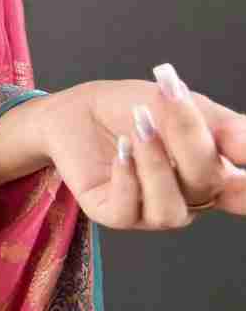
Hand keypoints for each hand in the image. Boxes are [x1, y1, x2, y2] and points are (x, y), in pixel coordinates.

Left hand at [36, 70, 245, 227]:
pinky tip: (121, 149)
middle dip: (190, 138)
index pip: (242, 194)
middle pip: (207, 184)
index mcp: (213, 176)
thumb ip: (222, 127)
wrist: (80, 108)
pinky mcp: (114, 213)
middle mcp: (187, 199)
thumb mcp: (184, 106)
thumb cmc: (133, 107)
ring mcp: (151, 211)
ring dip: (155, 164)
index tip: (244, 165)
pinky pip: (127, 211)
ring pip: (170, 210)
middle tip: (169, 97)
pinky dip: (126, 178)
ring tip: (141, 126)